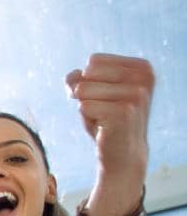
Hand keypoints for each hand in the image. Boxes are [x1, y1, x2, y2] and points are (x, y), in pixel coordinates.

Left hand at [66, 54, 152, 202]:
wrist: (122, 154)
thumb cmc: (106, 121)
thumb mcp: (92, 94)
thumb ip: (78, 79)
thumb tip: (71, 76)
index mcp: (142, 68)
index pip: (93, 61)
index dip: (87, 80)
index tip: (102, 97)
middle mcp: (143, 78)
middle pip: (87, 74)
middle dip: (84, 94)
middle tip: (102, 111)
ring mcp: (136, 94)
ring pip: (83, 90)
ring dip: (86, 107)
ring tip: (104, 119)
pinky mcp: (124, 112)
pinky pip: (84, 106)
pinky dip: (87, 119)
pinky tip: (104, 128)